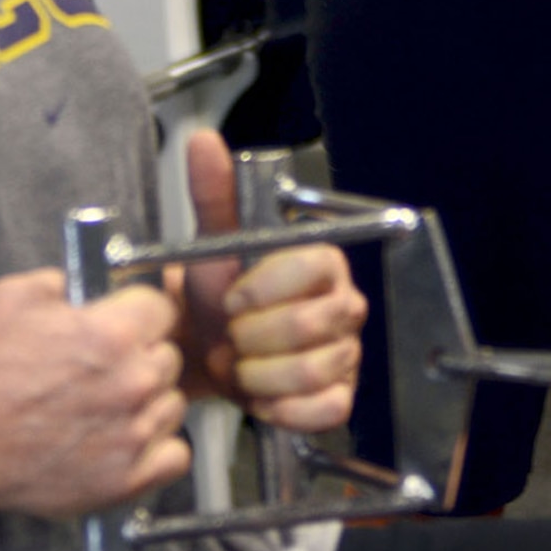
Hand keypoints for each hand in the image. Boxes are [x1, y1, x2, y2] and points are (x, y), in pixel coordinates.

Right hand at [0, 268, 189, 519]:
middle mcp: (130, 383)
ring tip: (111, 402)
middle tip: (109, 364)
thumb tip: (84, 282)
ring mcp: (130, 434)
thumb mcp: (14, 295)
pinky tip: (128, 435)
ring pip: (172, 404)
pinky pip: (174, 454)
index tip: (128, 320)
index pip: (162, 308)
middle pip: (168, 357)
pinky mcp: (124, 479)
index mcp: (111, 334)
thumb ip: (63, 279)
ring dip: (149, 401)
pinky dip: (158, 447)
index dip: (140, 311)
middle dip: (142, 355)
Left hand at [179, 130, 364, 430]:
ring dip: (260, 375)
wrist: (208, 347)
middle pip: (312, 326)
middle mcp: (344, 303)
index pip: (311, 269)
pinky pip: (326, 409)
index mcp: (321, 259)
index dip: (263, 289)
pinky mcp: (341, 393)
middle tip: (228, 336)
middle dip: (254, 338)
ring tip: (237, 364)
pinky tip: (258, 395)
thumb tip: (204, 142)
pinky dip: (283, 409)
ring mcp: (346, 351)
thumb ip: (213, 192)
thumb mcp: (212, 241)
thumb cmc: (217, 291)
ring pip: (314, 371)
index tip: (229, 299)